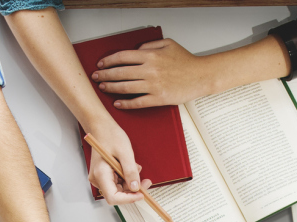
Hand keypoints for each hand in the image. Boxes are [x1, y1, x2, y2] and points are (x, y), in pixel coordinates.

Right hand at [86, 122, 151, 204]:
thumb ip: (130, 171)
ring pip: (118, 188)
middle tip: (146, 182)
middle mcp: (98, 178)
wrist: (102, 127)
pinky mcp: (104, 174)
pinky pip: (117, 181)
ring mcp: (100, 177)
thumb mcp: (125, 152)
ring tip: (136, 168)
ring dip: (130, 182)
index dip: (128, 198)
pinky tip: (130, 167)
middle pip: (117, 194)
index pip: (113, 197)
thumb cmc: (110, 136)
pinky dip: (126, 177)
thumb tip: (135, 187)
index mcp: (100, 174)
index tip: (141, 194)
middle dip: (132, 190)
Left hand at [91, 39, 215, 108]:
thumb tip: (136, 50)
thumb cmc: (186, 60)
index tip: (101, 64)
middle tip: (95, 77)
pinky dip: (125, 103)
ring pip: (125, 87)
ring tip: (103, 88)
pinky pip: (138, 102)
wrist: (201, 76)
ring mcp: (153, 85)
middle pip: (120, 72)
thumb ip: (149, 45)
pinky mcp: (159, 98)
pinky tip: (117, 103)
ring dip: (111, 88)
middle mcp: (149, 70)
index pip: (122, 57)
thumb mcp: (168, 44)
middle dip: (104, 75)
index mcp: (150, 55)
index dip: (108, 61)